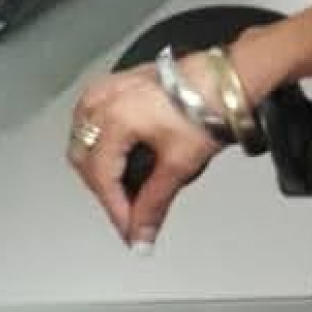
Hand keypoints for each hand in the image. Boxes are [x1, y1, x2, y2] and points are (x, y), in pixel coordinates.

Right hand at [65, 55, 225, 247]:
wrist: (226, 78)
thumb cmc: (210, 105)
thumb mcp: (181, 162)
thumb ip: (155, 203)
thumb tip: (142, 233)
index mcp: (115, 118)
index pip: (102, 178)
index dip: (116, 210)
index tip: (129, 231)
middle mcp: (103, 101)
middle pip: (87, 161)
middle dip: (107, 191)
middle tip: (131, 213)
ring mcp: (106, 90)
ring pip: (85, 141)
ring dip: (102, 168)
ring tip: (129, 188)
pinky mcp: (114, 86)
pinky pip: (92, 121)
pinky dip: (104, 144)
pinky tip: (123, 157)